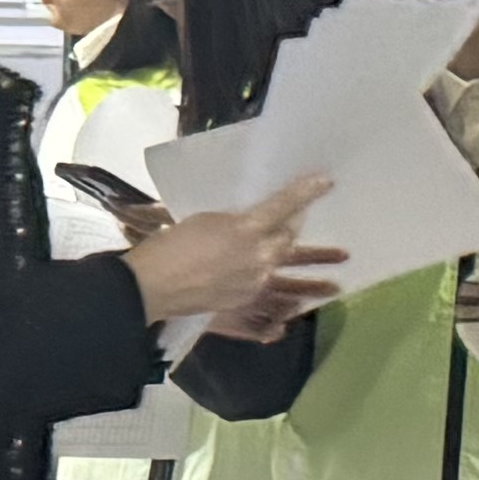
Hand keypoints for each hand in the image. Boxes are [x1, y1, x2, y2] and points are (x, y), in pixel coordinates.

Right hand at [129, 174, 334, 333]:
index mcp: (247, 229)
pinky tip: (255, 271)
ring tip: (309, 252)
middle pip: (288, 237)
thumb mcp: (206, 220)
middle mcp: (259, 256)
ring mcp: (256, 280)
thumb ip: (235, 221)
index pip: (283, 206)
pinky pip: (266, 282)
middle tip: (293, 216)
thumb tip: (250, 223)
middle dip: (292, 225)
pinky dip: (264, 272)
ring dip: (286, 252)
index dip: (306, 192)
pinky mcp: (247, 298)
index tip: (326, 181)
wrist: (152, 286)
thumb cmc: (171, 245)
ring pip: (279, 261)